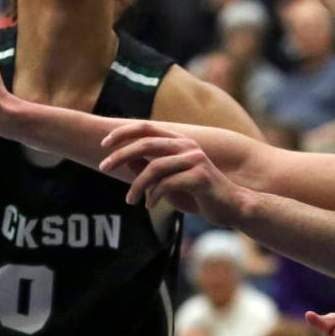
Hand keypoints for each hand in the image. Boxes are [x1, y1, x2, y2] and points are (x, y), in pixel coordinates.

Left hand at [99, 122, 249, 221]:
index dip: (124, 132)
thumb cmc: (199, 194)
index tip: (104, 144)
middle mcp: (187, 146)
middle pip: (146, 144)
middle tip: (103, 168)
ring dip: (137, 186)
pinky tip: (150, 206)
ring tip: (130, 201)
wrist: (231, 207)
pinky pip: (167, 184)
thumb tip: (125, 160)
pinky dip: (154, 196)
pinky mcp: (200, 177)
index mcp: (180, 142)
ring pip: (154, 168)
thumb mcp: (169, 181)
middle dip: (120, 155)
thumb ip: (150, 168)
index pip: (147, 128)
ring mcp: (195, 160)